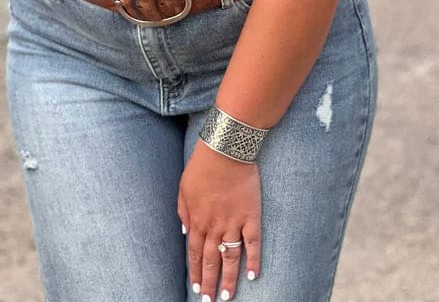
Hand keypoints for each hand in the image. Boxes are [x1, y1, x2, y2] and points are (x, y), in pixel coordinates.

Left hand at [177, 139, 261, 300]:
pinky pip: (253, 244)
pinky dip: (254, 260)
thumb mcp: (183, 189)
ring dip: (228, 280)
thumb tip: (186, 233)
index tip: (196, 288)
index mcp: (197, 221)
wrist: (225, 151)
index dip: (196, 272)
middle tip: (209, 301)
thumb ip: (183, 213)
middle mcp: (214, 227)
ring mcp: (233, 223)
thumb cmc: (202, 167)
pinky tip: (254, 276)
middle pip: (211, 261)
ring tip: (227, 297)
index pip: (195, 254)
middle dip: (209, 283)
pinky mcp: (251, 217)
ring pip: (230, 259)